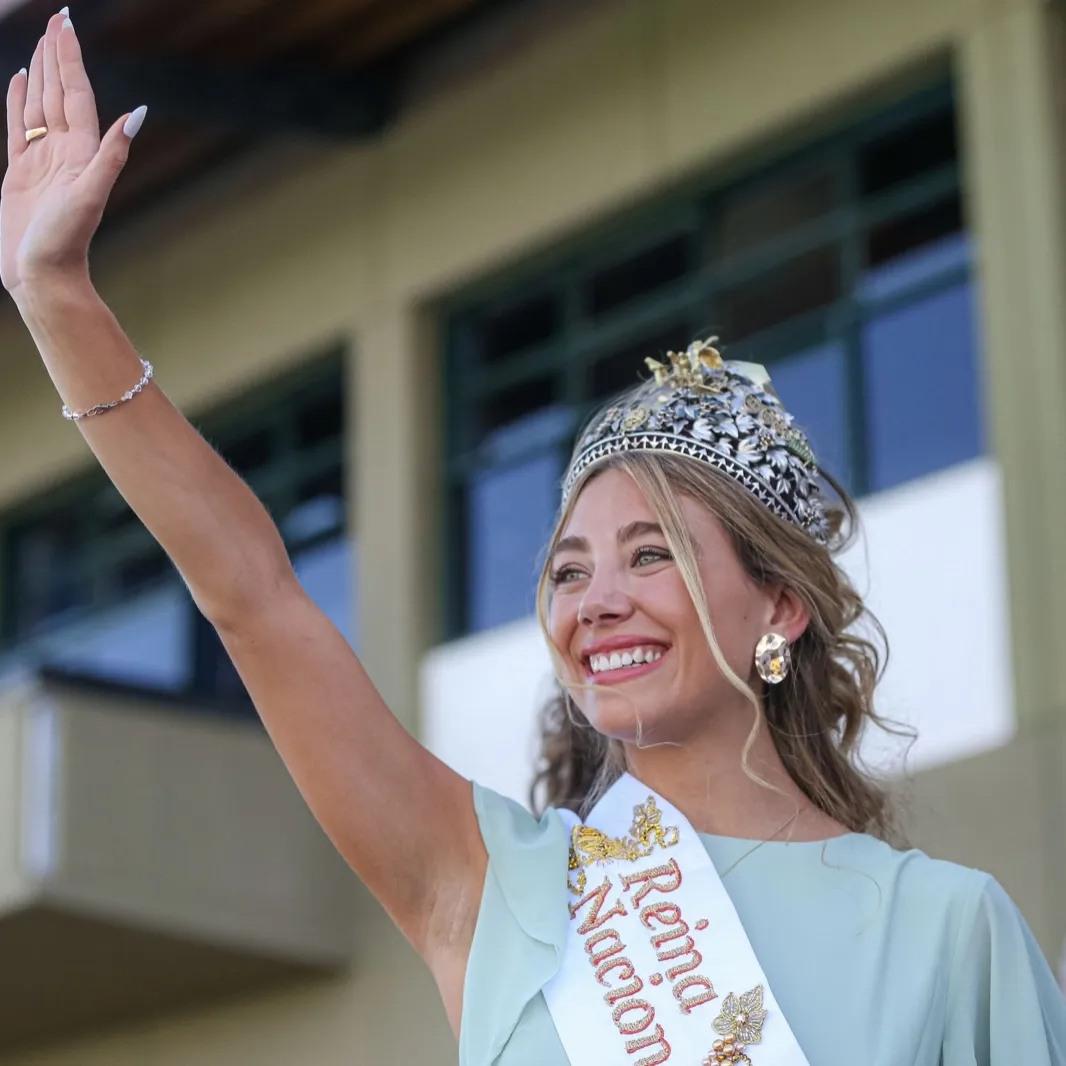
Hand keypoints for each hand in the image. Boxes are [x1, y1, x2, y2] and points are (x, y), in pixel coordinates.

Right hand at [1, 11, 145, 294]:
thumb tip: (138, 113)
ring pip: (39, 105)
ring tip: (40, 41)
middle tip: (57, 19)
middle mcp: (64, 152)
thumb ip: (113, 153)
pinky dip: (18, 101)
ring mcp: (42, 161)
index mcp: (81, 152)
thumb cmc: (66, 241)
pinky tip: (17, 80)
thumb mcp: (92, 193)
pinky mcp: (20, 172)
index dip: (69, 58)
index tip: (64, 23)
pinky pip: (17, 126)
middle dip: (56, 56)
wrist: (44, 276)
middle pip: (59, 92)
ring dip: (39, 73)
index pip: (76, 93)